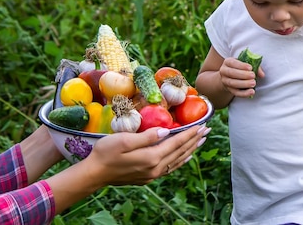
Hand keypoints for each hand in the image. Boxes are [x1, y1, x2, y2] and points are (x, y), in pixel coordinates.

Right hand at [84, 125, 208, 184]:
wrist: (94, 173)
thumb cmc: (106, 152)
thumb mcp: (124, 140)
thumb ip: (146, 136)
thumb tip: (166, 130)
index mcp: (151, 157)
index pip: (176, 143)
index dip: (190, 133)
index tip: (202, 124)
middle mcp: (155, 168)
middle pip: (180, 152)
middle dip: (194, 140)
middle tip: (207, 130)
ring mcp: (152, 174)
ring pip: (177, 161)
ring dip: (190, 150)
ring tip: (200, 141)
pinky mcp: (147, 177)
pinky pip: (170, 168)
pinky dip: (180, 160)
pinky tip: (184, 157)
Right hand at [219, 57, 263, 97]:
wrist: (231, 76)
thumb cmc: (240, 68)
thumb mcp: (246, 64)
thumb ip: (255, 66)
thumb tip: (262, 75)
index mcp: (228, 62)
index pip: (232, 62)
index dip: (241, 65)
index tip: (250, 67)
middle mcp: (224, 71)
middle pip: (231, 73)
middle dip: (243, 75)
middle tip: (253, 76)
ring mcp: (225, 81)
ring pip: (233, 83)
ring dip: (244, 84)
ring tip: (253, 83)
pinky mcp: (229, 90)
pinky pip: (236, 93)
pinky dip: (244, 93)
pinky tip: (252, 92)